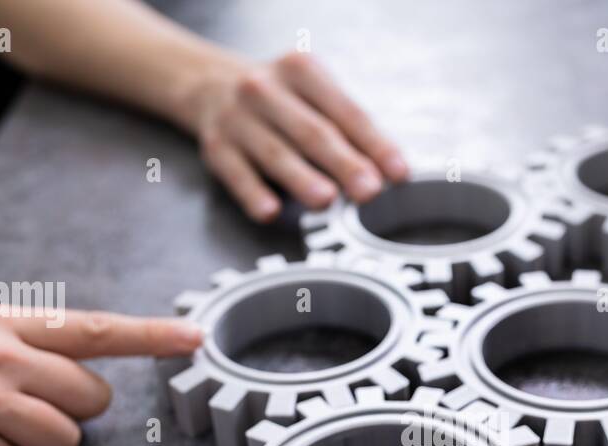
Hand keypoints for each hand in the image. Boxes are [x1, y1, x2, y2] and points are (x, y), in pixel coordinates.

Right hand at [184, 51, 407, 221]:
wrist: (209, 85)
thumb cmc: (279, 99)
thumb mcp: (313, 95)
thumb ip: (349, 129)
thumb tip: (388, 172)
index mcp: (301, 71)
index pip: (346, 112)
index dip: (374, 144)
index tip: (398, 173)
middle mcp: (265, 90)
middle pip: (313, 133)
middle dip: (344, 163)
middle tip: (369, 190)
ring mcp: (237, 119)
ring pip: (275, 154)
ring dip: (302, 179)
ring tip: (326, 200)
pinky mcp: (217, 148)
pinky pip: (237, 175)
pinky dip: (253, 194)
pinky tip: (270, 211)